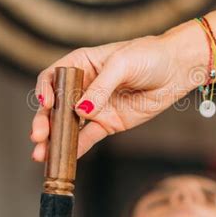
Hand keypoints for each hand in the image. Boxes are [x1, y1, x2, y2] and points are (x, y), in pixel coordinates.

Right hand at [30, 22, 205, 159]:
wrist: (177, 69)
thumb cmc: (149, 56)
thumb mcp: (122, 64)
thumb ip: (100, 86)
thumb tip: (81, 110)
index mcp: (81, 64)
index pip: (53, 77)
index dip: (45, 91)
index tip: (46, 103)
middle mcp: (83, 86)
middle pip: (55, 105)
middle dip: (44, 121)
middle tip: (38, 136)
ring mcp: (95, 106)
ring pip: (68, 125)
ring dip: (54, 140)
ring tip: (41, 155)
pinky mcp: (108, 123)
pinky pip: (88, 138)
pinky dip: (76, 148)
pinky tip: (65, 160)